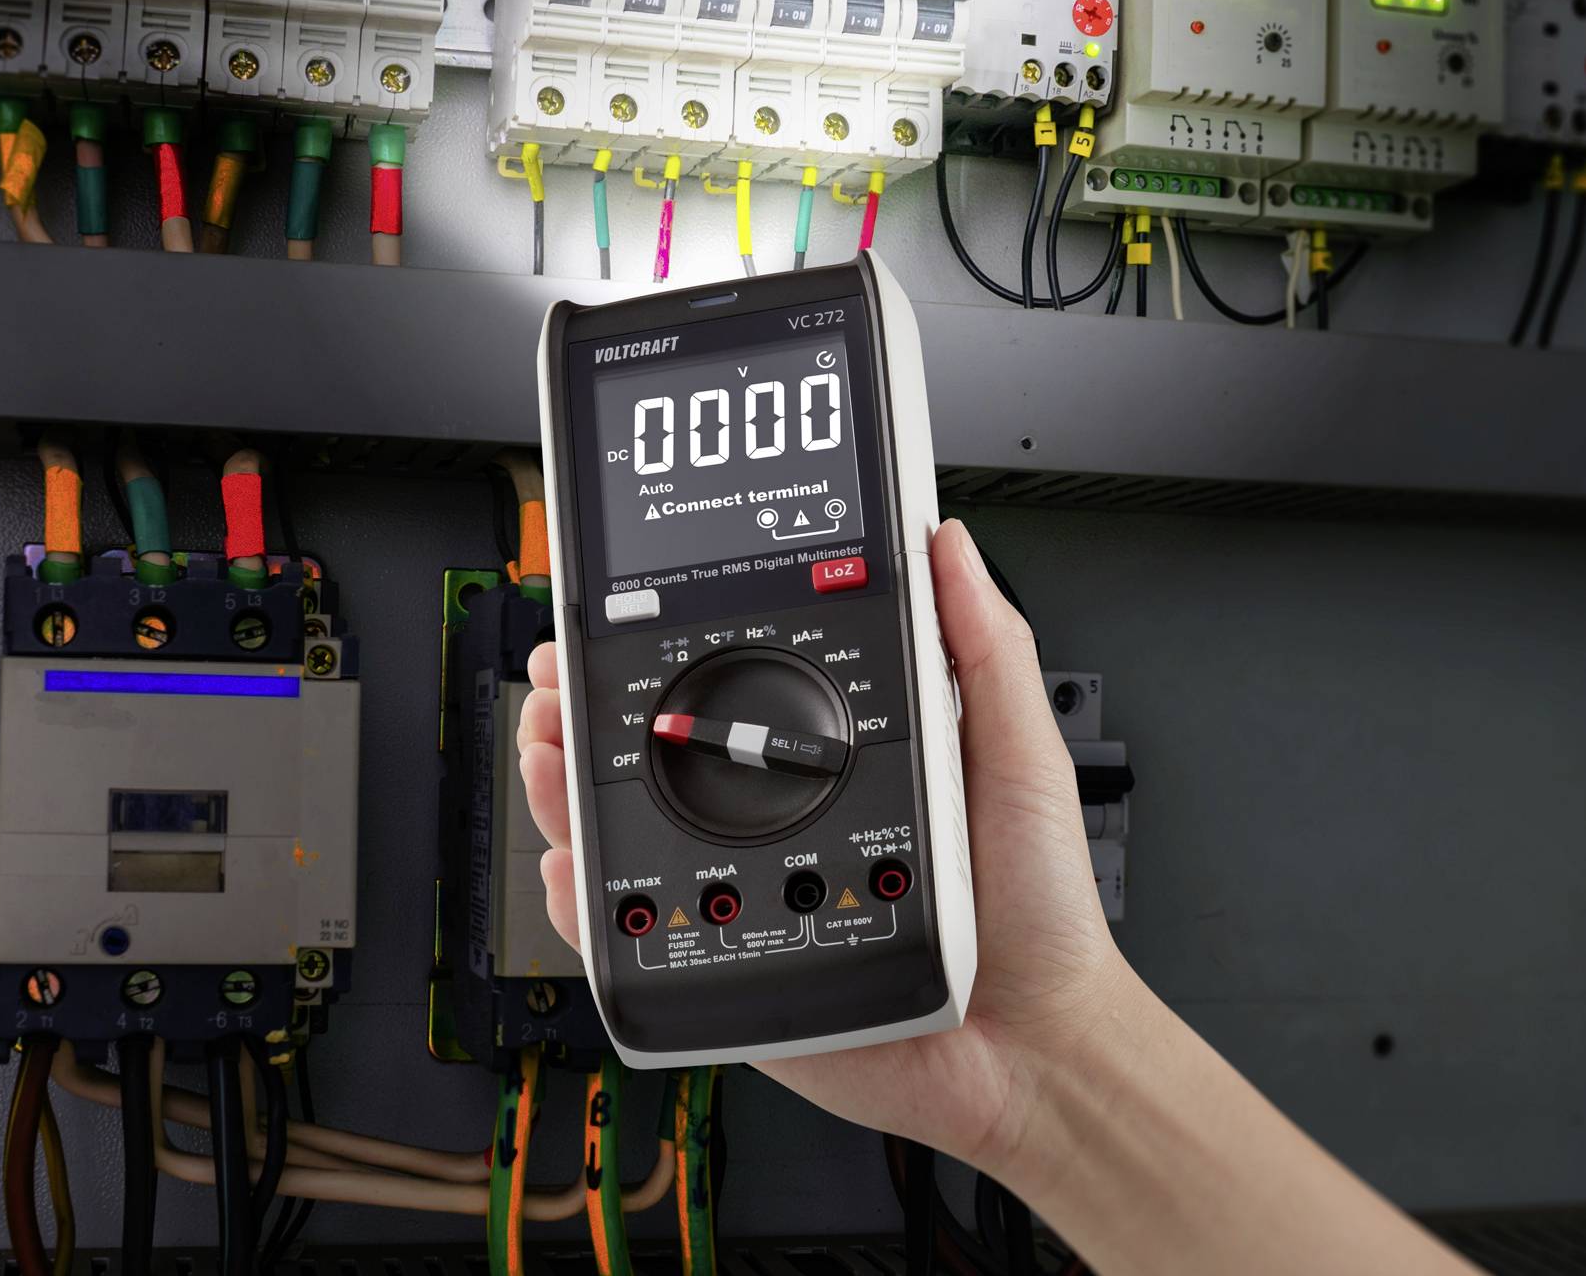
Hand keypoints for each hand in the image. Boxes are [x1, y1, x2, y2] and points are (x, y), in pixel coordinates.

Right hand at [515, 518, 1129, 1176]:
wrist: (1035, 1044)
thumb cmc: (1035, 908)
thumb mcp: (1017, 752)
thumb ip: (983, 646)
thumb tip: (946, 542)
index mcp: (841, 760)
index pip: (737, 686)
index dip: (665, 643)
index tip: (618, 609)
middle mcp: (784, 820)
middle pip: (659, 754)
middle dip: (589, 708)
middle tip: (560, 678)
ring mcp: (752, 891)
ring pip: (632, 835)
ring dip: (569, 788)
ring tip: (550, 751)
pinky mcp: (734, 965)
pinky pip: (635, 940)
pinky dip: (584, 907)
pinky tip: (570, 864)